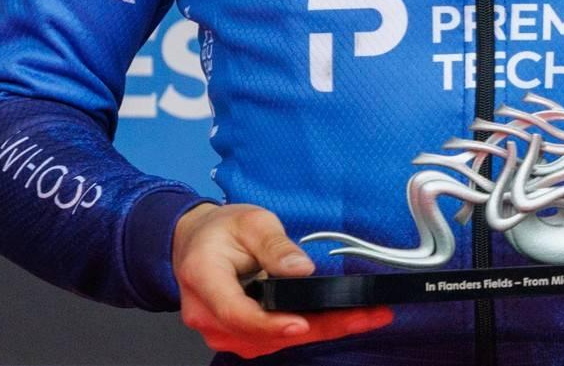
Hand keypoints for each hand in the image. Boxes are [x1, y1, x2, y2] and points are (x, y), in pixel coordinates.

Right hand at [172, 202, 392, 358]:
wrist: (196, 243)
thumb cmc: (221, 230)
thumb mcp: (251, 222)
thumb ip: (275, 245)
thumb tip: (301, 269)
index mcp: (204, 279)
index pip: (236, 312)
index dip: (271, 323)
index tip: (303, 322)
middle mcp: (207, 315)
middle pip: (265, 333)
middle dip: (321, 326)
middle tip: (367, 315)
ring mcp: (221, 332)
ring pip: (274, 341)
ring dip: (321, 330)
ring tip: (364, 316)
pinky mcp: (237, 337)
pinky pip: (274, 340)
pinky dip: (308, 330)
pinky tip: (338, 320)